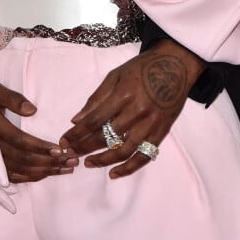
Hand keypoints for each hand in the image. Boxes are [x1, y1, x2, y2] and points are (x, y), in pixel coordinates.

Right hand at [0, 82, 78, 182]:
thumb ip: (12, 98)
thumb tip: (32, 110)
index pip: (18, 140)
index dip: (39, 146)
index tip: (60, 149)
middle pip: (21, 160)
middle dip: (48, 162)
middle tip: (71, 161)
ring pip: (18, 172)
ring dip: (43, 172)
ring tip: (65, 168)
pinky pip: (9, 178)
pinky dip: (29, 178)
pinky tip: (46, 174)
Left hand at [59, 40, 204, 178]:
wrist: (176, 66)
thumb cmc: (141, 68)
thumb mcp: (116, 75)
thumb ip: (97, 98)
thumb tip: (77, 120)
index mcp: (123, 94)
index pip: (95, 120)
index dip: (77, 133)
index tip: (64, 141)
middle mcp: (137, 112)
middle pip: (106, 137)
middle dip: (84, 147)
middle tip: (70, 154)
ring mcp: (150, 124)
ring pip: (123, 151)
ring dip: (103, 160)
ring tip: (88, 163)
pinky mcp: (161, 133)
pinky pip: (144, 156)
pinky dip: (129, 168)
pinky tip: (114, 173)